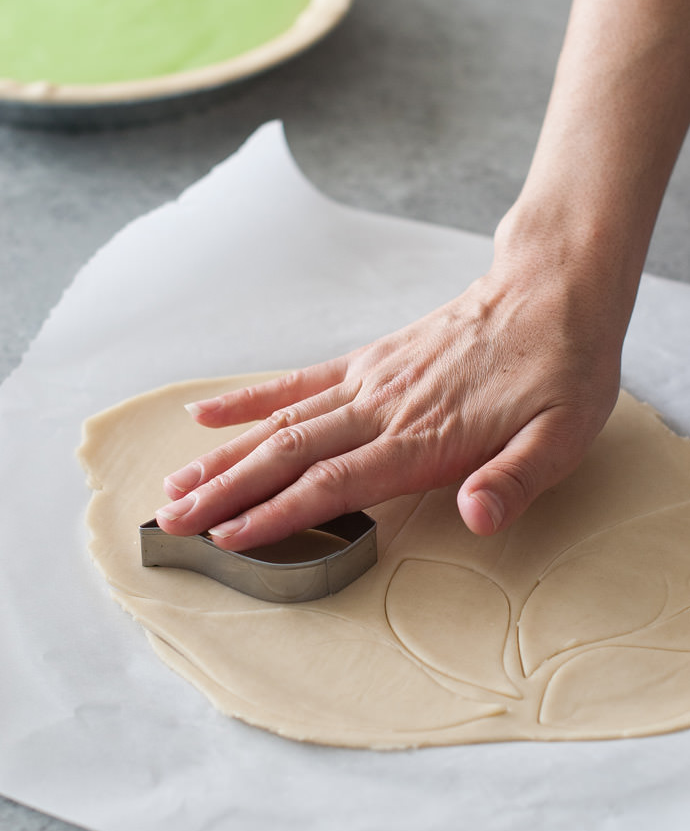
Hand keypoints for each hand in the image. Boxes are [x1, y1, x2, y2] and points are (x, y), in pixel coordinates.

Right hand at [155, 247, 623, 550]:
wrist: (552, 291)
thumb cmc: (561, 370)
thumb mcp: (563, 436)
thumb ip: (515, 481)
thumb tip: (477, 519)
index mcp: (422, 439)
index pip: (332, 484)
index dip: (274, 514)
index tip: (225, 538)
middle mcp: (382, 410)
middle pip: (287, 455)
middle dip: (225, 492)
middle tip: (172, 520)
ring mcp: (369, 381)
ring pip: (280, 422)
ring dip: (224, 456)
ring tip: (176, 483)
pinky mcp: (369, 360)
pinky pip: (298, 381)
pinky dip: (250, 399)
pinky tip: (209, 413)